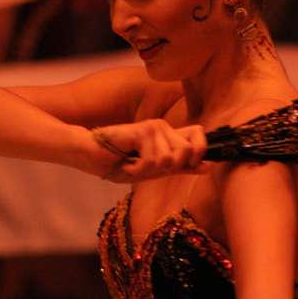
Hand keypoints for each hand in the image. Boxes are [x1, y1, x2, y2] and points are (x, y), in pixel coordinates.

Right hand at [93, 120, 208, 182]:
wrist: (91, 158)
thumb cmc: (118, 164)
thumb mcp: (153, 171)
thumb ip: (179, 167)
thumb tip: (206, 167)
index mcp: (168, 136)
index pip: (198, 134)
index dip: (201, 150)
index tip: (192, 165)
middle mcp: (164, 128)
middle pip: (188, 151)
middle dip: (167, 168)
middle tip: (145, 166)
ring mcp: (154, 127)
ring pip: (170, 159)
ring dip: (148, 170)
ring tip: (132, 164)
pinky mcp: (143, 131)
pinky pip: (154, 160)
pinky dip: (138, 169)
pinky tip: (127, 163)